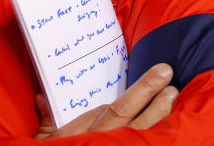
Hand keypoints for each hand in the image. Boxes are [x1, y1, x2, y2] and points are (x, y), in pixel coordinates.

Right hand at [34, 63, 178, 138]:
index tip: (157, 75)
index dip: (140, 92)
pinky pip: (146, 145)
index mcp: (88, 133)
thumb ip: (48, 120)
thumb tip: (41, 97)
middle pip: (131, 116)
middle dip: (151, 94)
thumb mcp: (46, 142)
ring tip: (173, 94)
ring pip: (144, 133)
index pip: (116, 109)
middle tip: (168, 75)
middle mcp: (106, 141)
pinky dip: (160, 136)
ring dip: (161, 113)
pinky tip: (171, 126)